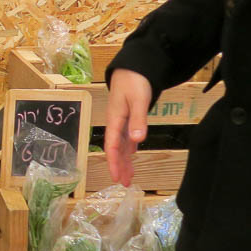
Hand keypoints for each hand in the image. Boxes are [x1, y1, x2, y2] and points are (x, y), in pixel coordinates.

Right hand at [105, 68, 152, 186]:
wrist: (134, 66)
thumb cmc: (134, 81)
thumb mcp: (138, 100)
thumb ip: (138, 120)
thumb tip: (137, 141)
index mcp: (115, 119)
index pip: (112, 146)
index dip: (114, 163)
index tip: (116, 178)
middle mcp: (116, 122)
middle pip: (116, 149)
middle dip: (120, 167)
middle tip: (124, 184)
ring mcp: (122, 120)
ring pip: (122, 145)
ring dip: (125, 161)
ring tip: (129, 177)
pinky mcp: (129, 117)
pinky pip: (127, 138)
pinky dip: (129, 149)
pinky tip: (132, 156)